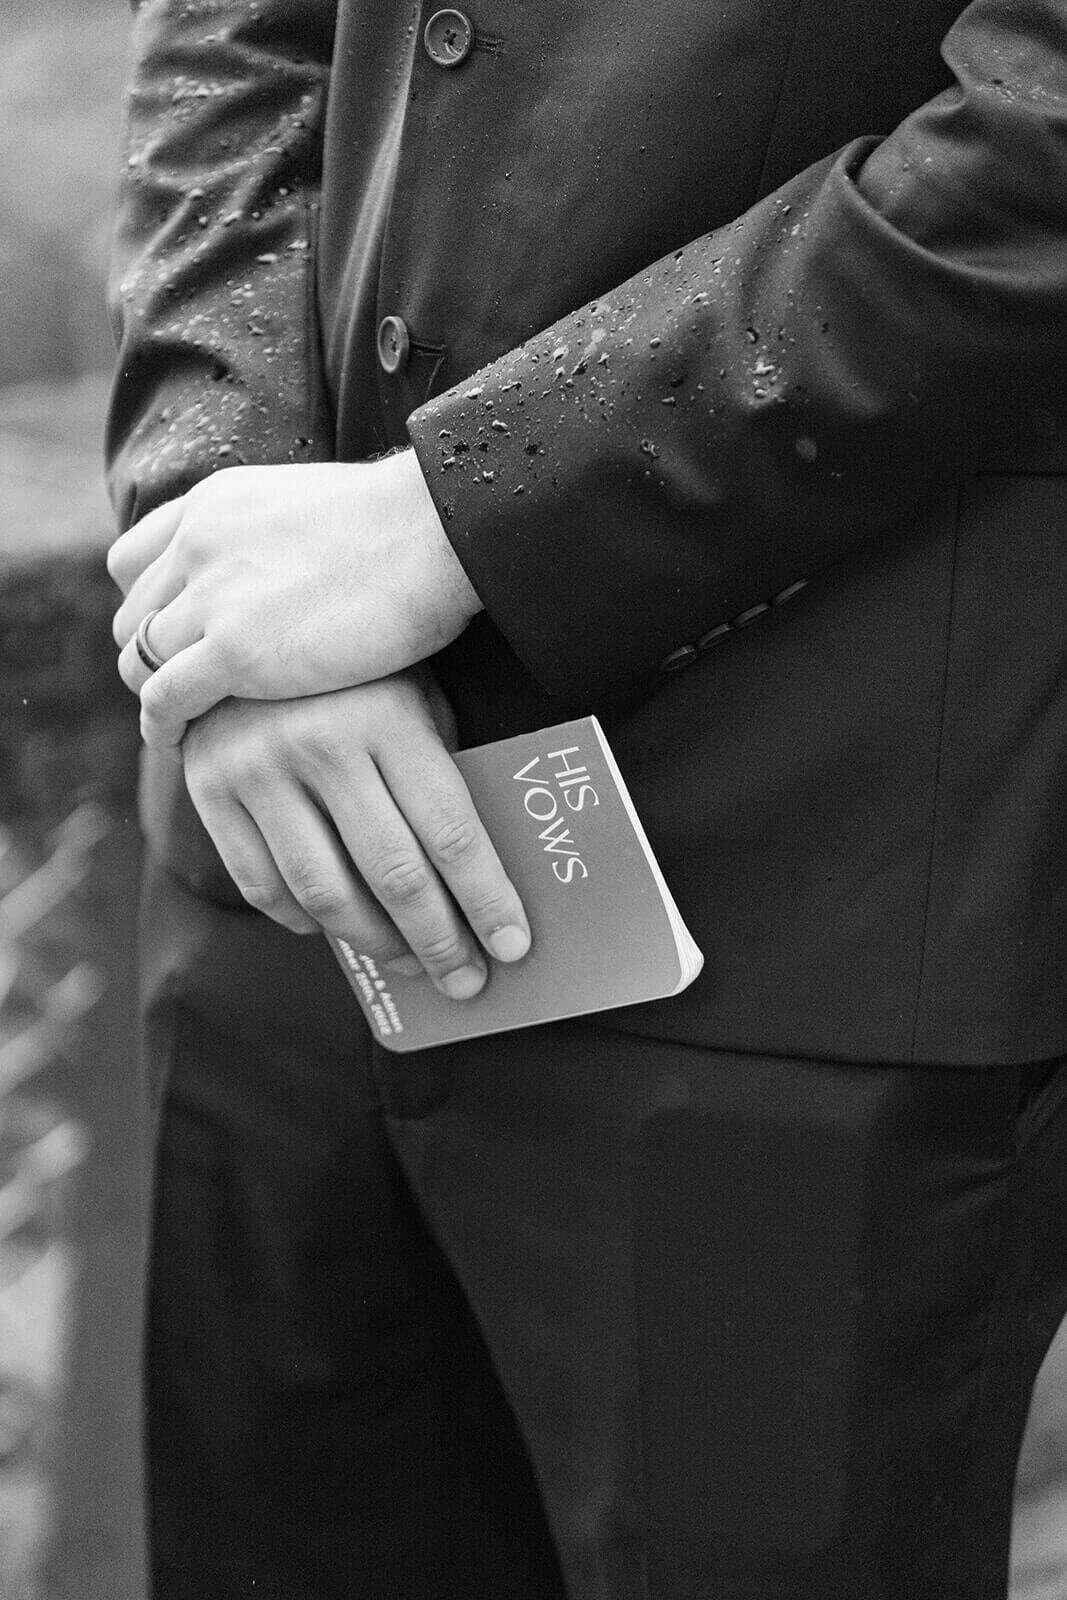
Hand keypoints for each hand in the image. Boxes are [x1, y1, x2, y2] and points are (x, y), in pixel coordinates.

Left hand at [109, 451, 480, 748]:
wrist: (439, 531)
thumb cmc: (412, 531)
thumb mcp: (316, 513)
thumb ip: (279, 541)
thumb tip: (295, 575)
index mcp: (216, 504)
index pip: (134, 560)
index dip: (150, 606)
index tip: (180, 638)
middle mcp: (198, 542)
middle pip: (131, 614)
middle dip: (153, 656)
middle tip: (187, 691)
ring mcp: (212, 594)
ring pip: (139, 659)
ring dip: (155, 695)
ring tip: (183, 724)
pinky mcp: (233, 649)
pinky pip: (164, 699)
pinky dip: (162, 726)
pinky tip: (179, 744)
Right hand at [181, 671, 530, 999]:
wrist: (242, 626)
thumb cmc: (357, 673)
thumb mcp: (413, 698)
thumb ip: (438, 773)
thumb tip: (478, 880)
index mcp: (387, 717)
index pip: (450, 831)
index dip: (486, 899)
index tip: (513, 947)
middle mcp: (320, 744)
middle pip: (394, 873)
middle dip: (440, 940)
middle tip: (468, 980)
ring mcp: (257, 768)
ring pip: (326, 893)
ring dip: (377, 945)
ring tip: (413, 965)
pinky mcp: (209, 789)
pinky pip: (262, 885)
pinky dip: (305, 921)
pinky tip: (339, 932)